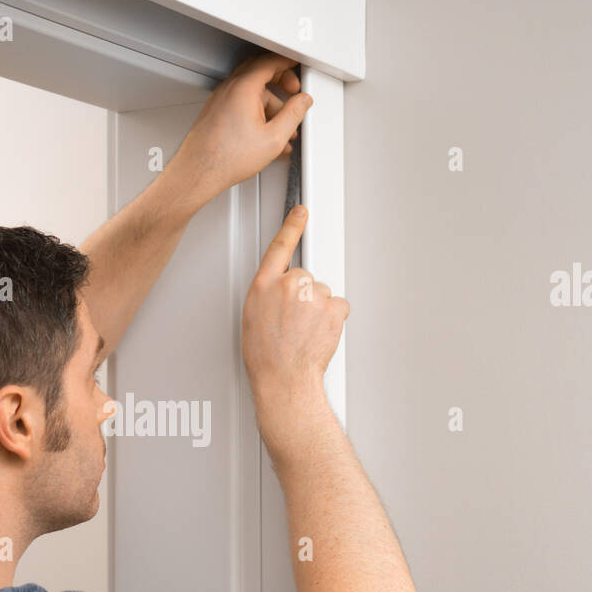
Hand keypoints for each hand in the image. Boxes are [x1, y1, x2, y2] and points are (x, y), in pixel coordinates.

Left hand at [168, 52, 312, 207]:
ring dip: (269, 103)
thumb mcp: (273, 138)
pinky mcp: (215, 112)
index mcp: (244, 88)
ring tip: (282, 125)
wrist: (199, 172)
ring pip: (250, 92)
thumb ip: (293, 115)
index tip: (296, 63)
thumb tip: (302, 102)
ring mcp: (220, 100)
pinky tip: (264, 133)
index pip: (269, 62)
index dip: (287, 61)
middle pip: (259, 72)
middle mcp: (229, 89)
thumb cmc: (227, 158)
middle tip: (293, 90)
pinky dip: (255, 111)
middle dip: (280, 80)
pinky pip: (239, 104)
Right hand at [241, 205, 348, 464]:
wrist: (284, 379)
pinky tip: (319, 333)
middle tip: (294, 322)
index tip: (301, 212)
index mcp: (263, 287)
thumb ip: (267, 298)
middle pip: (304, 277)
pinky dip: (333, 318)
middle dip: (303, 296)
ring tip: (304, 333)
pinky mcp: (333, 307)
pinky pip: (338, 306)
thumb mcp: (253, 319)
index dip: (291, 227)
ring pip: (322, 294)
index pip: (279, 248)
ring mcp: (312, 296)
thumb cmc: (265, 357)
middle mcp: (288, 286)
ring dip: (318, 310)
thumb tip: (280, 296)